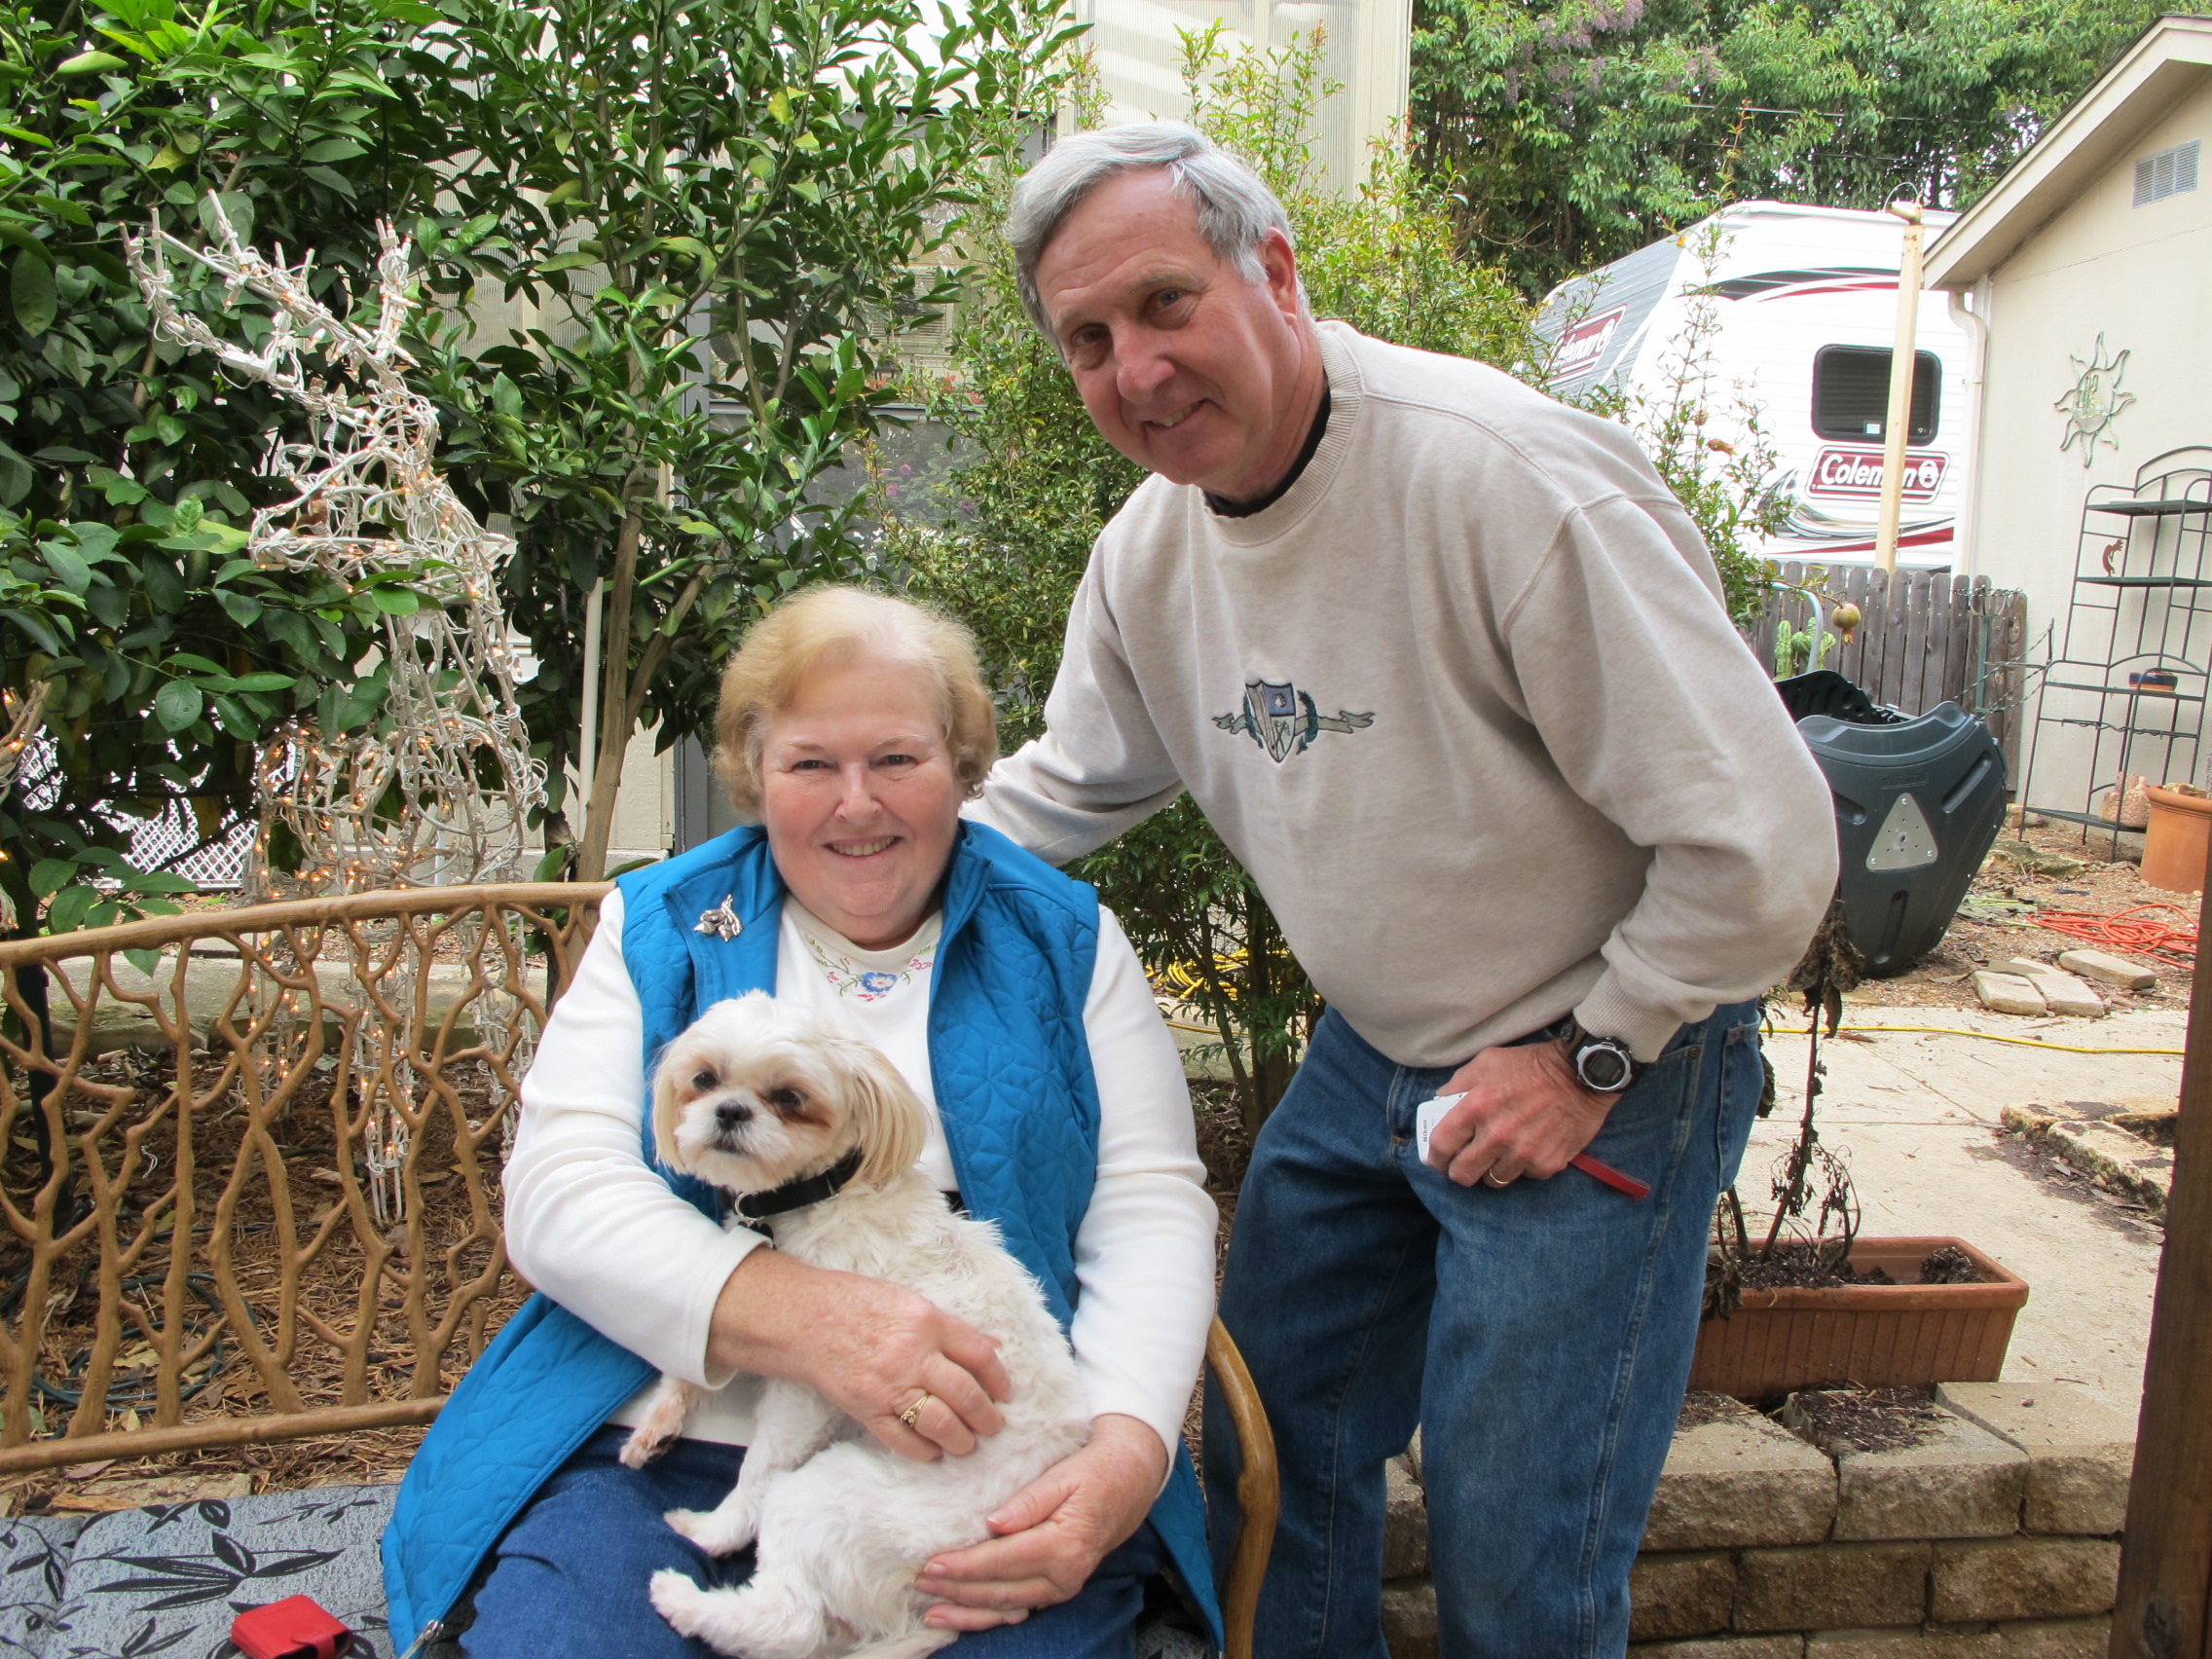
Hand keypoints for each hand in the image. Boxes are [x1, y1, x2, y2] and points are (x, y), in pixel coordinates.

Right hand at [704, 1249, 1011, 1460]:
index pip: (979, 1354)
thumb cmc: (858, 1304)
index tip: (1006, 1394)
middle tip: (994, 1427)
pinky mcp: (866, 1409)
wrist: (805, 1319)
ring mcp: (889, 1385)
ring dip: (961, 1439)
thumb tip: (993, 1347)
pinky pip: (903, 1439)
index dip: (999, 1379)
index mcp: (928, 1321)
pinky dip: (923, 1451)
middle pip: (966, 1394)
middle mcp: (913, 1354)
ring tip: (968, 1444)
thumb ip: (950, 1327)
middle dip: (987, 1417)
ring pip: (940, 1423)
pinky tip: (934, 1452)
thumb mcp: (910, 1301)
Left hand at [913, 1413, 1166, 1630]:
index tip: (931, 1565)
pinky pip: (1018, 1608)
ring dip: (968, 1612)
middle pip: (1000, 1590)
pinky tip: (964, 1617)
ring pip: (1007, 1608)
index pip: (1001, 1561)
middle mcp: (1065, 1575)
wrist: (1130, 1481)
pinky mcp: (1059, 1588)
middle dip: (957, 1590)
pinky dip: (989, 1616)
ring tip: (932, 1613)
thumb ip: (1029, 1501)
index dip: (963, 1566)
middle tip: (921, 1584)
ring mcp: (1063, 1587)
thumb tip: (993, 1523)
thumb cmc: (1094, 1472)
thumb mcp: (1064, 1475)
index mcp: (1064, 1546)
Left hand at [1427, 1039, 1615, 1187]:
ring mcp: (1523, 1154)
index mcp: (1476, 1107)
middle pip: (1462, 1175)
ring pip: (1493, 1180)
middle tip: (1464, 1162)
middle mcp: (1497, 1135)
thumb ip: (1458, 1083)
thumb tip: (1439, 1103)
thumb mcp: (1487, 1062)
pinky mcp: (1546, 1164)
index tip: (1437, 1159)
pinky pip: (1524, 1176)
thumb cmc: (1531, 1065)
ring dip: (1492, 1169)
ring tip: (1500, 1151)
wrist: (1581, 1074)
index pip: (1441, 1146)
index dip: (1434, 1157)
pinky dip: (1522, 1166)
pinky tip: (1528, 1146)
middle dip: (1458, 1171)